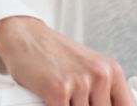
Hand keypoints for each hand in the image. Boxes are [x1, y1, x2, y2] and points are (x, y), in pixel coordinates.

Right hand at [0, 15, 136, 105]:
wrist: (24, 36)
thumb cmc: (53, 55)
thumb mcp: (86, 68)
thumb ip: (101, 92)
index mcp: (111, 71)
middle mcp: (100, 75)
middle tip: (74, 100)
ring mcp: (80, 83)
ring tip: (61, 97)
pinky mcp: (59, 91)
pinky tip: (49, 99)